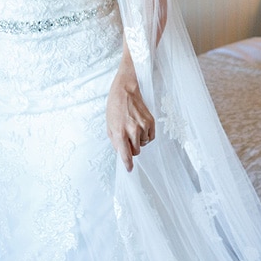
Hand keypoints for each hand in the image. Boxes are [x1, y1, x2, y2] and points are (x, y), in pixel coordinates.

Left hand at [107, 55, 154, 171]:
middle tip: (128, 139)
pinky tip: (141, 127)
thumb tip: (123, 153)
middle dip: (132, 148)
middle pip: (136, 151)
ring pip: (144, 144)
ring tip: (133, 128)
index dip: (128, 165)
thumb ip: (116, 142)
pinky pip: (151, 137)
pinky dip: (146, 135)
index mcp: (119, 133)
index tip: (129, 169)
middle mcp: (132, 131)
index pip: (126, 155)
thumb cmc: (115, 108)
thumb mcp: (109, 126)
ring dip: (139, 140)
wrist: (126, 91)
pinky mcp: (151, 122)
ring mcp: (143, 126)